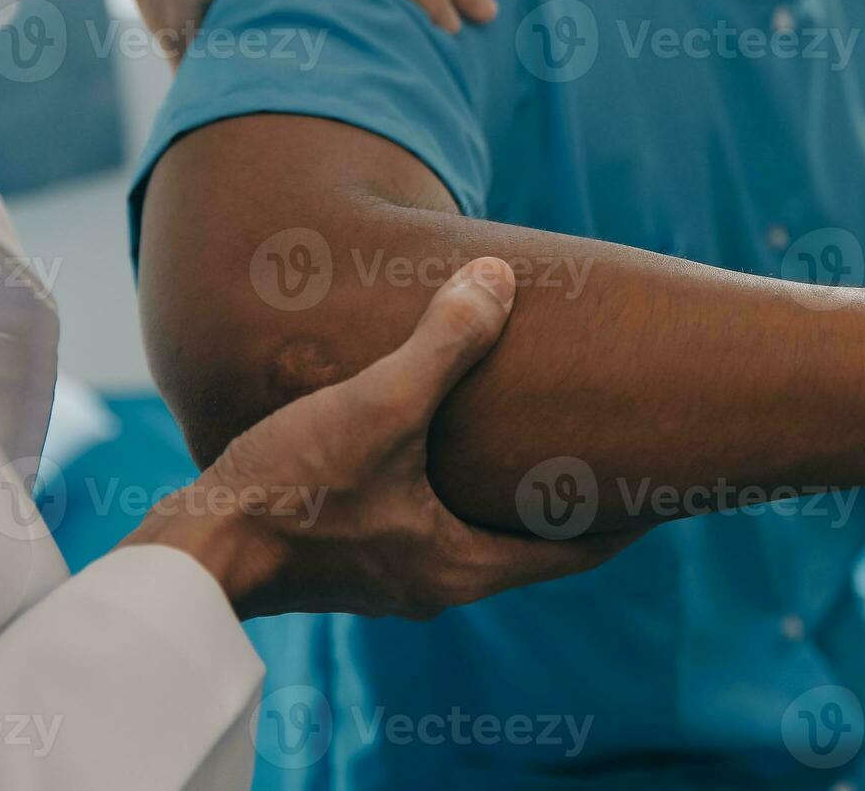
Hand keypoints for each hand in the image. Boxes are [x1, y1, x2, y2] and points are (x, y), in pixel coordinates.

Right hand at [124, 258, 635, 619]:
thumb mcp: (378, 406)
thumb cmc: (289, 489)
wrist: (192, 553)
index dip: (631, 516)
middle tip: (617, 452)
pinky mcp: (353, 565)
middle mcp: (439, 585)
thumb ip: (444, 343)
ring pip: (482, 538)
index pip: (580, 549)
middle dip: (575, 502)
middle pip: (537, 547)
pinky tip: (445, 454)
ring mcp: (394, 581)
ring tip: (539, 445)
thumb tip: (496, 279)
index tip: (672, 484)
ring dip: (514, 499)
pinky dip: (462, 496)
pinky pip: (433, 530)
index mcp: (465, 566)